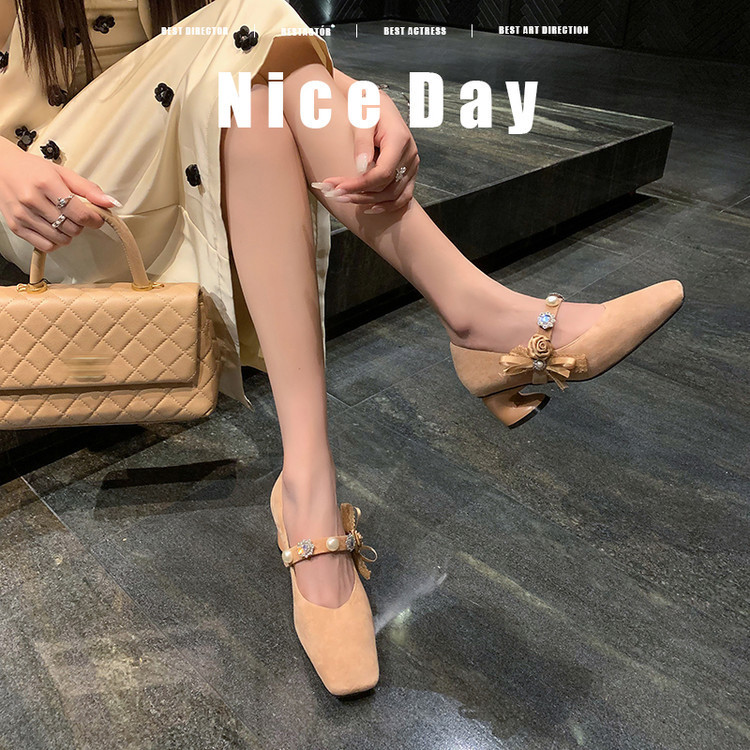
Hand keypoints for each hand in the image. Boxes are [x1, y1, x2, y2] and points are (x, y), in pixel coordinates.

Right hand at [0, 139, 118, 252]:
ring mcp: (22, 215)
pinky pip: (45, 246)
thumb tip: (111, 203)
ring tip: (63, 220)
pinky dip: (54, 242)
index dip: (94, 220)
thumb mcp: (63, 173)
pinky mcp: (16, 227)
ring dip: (68, 234)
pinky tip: (53, 229)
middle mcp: (32, 200)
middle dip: (80, 225)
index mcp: (46, 183)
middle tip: (76, 215)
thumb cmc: (33, 170)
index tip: (96, 217)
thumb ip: (89, 189)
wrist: (1, 167)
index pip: (80, 214)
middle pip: (72, 228)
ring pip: (60, 240)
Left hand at [314, 90, 419, 212]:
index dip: (359, 185)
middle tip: (334, 194)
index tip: (338, 188)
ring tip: (345, 199)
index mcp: (399, 140)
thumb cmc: (368, 107)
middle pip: (386, 187)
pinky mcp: (409, 172)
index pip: (382, 173)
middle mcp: (410, 155)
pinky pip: (403, 196)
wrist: (377, 103)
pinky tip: (368, 208)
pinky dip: (387, 206)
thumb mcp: (362, 118)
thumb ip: (362, 143)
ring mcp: (412, 166)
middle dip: (359, 194)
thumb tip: (361, 168)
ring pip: (393, 195)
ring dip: (368, 201)